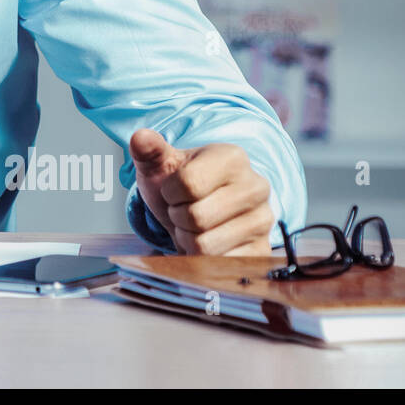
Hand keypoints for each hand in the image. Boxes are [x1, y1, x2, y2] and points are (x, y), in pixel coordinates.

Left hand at [129, 128, 274, 255]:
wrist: (199, 209)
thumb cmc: (179, 186)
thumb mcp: (160, 165)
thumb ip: (148, 150)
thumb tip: (140, 138)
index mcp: (233, 158)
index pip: (189, 183)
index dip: (170, 192)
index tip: (174, 190)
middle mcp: (257, 187)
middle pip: (196, 217)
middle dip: (178, 217)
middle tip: (183, 210)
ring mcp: (263, 221)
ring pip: (205, 245)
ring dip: (188, 239)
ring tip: (194, 226)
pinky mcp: (261, 251)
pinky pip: (219, 266)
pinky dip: (203, 259)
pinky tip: (208, 243)